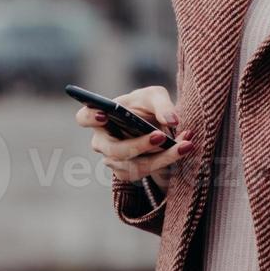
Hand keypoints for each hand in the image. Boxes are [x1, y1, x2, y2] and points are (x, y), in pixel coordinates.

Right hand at [74, 86, 193, 189]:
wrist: (156, 126)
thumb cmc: (147, 106)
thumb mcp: (155, 96)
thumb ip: (162, 104)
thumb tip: (172, 121)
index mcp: (100, 116)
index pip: (84, 117)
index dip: (90, 117)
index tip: (104, 115)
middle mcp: (102, 141)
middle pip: (113, 150)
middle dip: (138, 145)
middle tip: (161, 136)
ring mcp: (113, 161)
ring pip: (134, 166)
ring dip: (162, 157)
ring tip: (185, 145)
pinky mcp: (127, 173)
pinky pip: (145, 173)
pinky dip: (167, 162)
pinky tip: (184, 149)